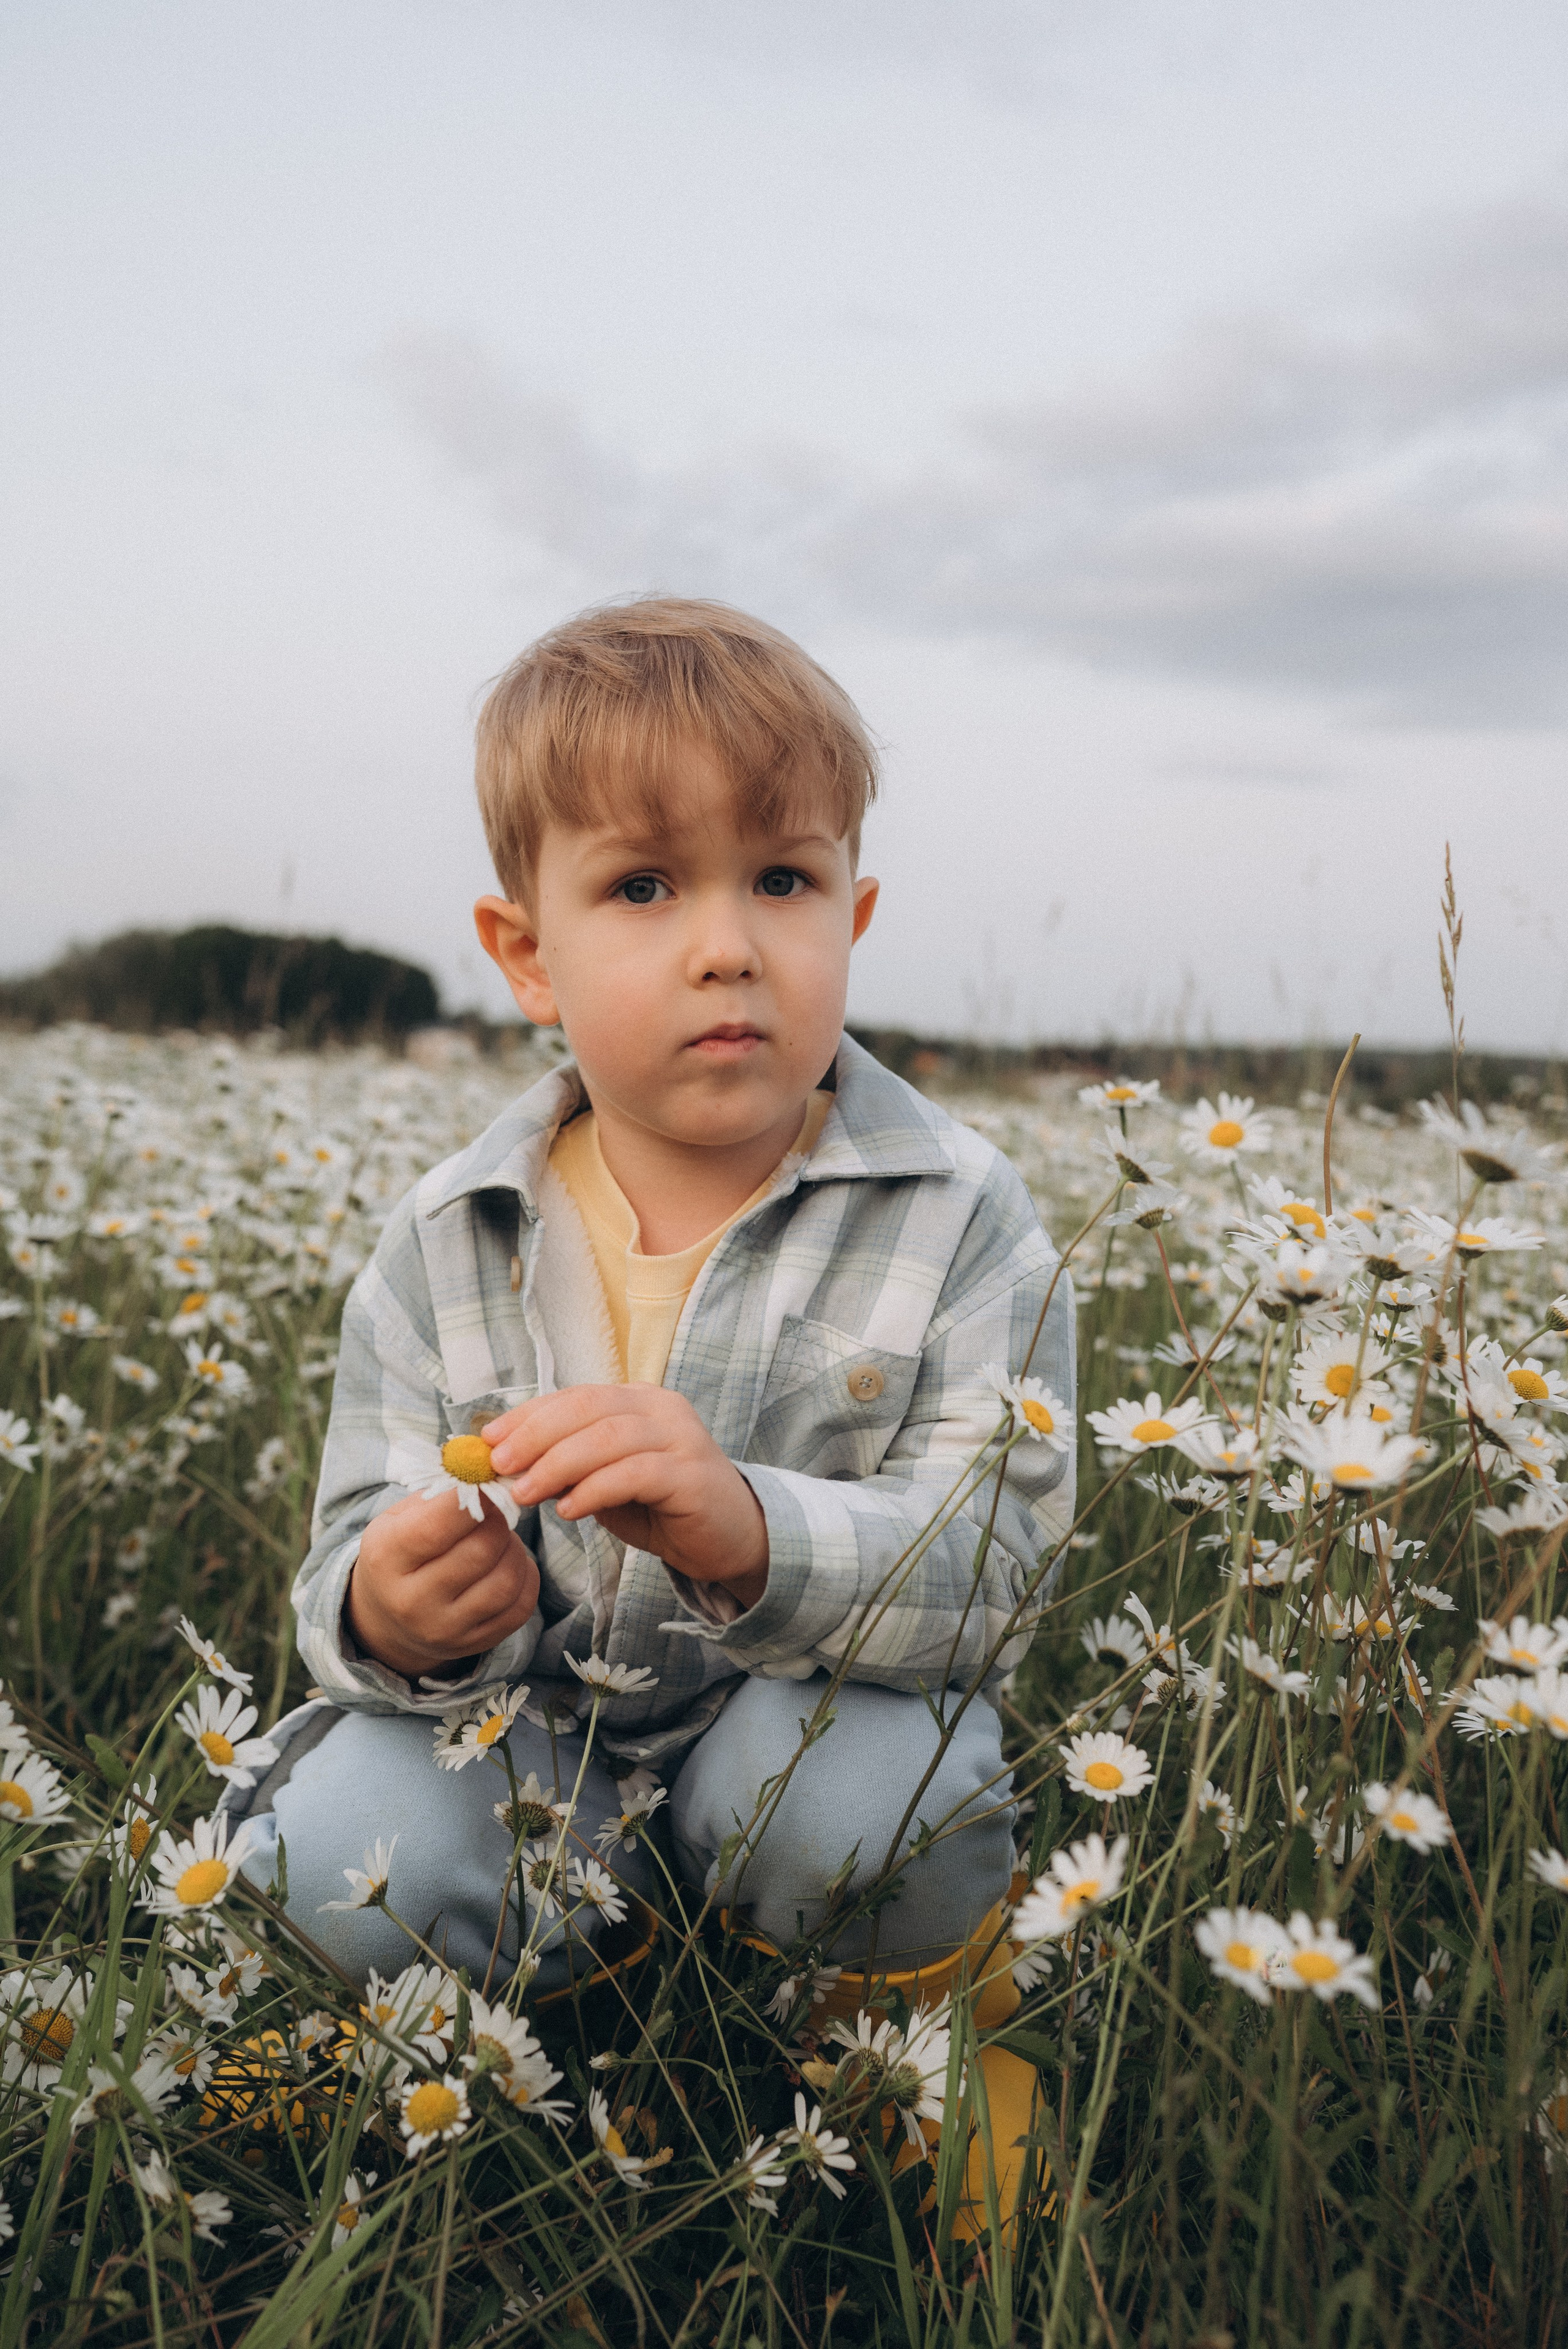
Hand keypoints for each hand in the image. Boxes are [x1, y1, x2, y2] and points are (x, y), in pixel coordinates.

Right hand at [346, 1490, 539, 1682]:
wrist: (388, 1618)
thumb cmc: (400, 1551)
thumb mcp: (398, 1518)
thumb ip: (439, 1494)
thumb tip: (487, 1469)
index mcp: (385, 1559)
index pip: (437, 1526)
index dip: (473, 1498)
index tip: (485, 1482)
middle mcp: (412, 1602)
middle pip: (480, 1551)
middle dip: (498, 1521)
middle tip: (497, 1509)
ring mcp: (445, 1629)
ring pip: (505, 1581)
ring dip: (513, 1549)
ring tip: (501, 1537)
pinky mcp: (474, 1643)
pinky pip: (520, 1606)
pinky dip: (525, 1576)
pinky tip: (507, 1563)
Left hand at [485, 1386, 769, 1610]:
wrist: (730, 1539)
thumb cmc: (662, 1509)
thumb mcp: (607, 1482)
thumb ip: (569, 1467)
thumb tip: (509, 1463)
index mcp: (638, 1401)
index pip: (574, 1397)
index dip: (527, 1415)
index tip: (488, 1440)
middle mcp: (662, 1409)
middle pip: (587, 1408)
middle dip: (535, 1435)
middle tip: (500, 1465)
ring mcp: (681, 1439)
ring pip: (608, 1437)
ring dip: (558, 1464)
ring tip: (525, 1493)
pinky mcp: (692, 1475)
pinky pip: (635, 1473)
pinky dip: (595, 1488)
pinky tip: (569, 1509)